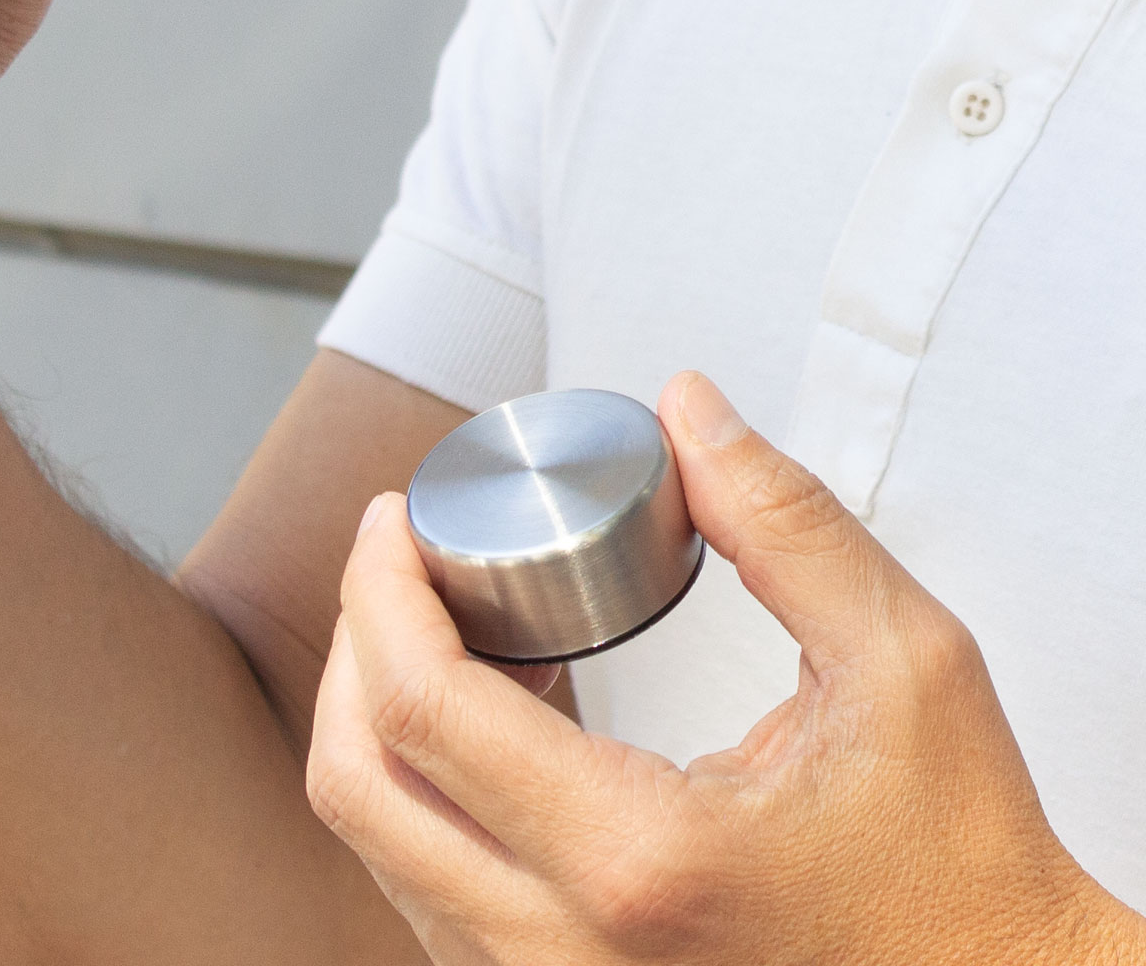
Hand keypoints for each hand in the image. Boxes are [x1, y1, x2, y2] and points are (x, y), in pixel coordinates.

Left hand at [307, 373, 1144, 965]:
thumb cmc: (966, 869)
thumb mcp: (907, 664)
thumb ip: (786, 522)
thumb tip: (687, 410)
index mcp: (636, 861)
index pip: (419, 705)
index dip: (379, 586)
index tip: (394, 516)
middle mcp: (564, 952)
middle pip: (355, 781)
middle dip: (354, 643)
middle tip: (399, 559)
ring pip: (381, 846)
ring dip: (382, 717)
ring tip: (452, 623)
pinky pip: (432, 893)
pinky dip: (426, 792)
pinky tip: (497, 718)